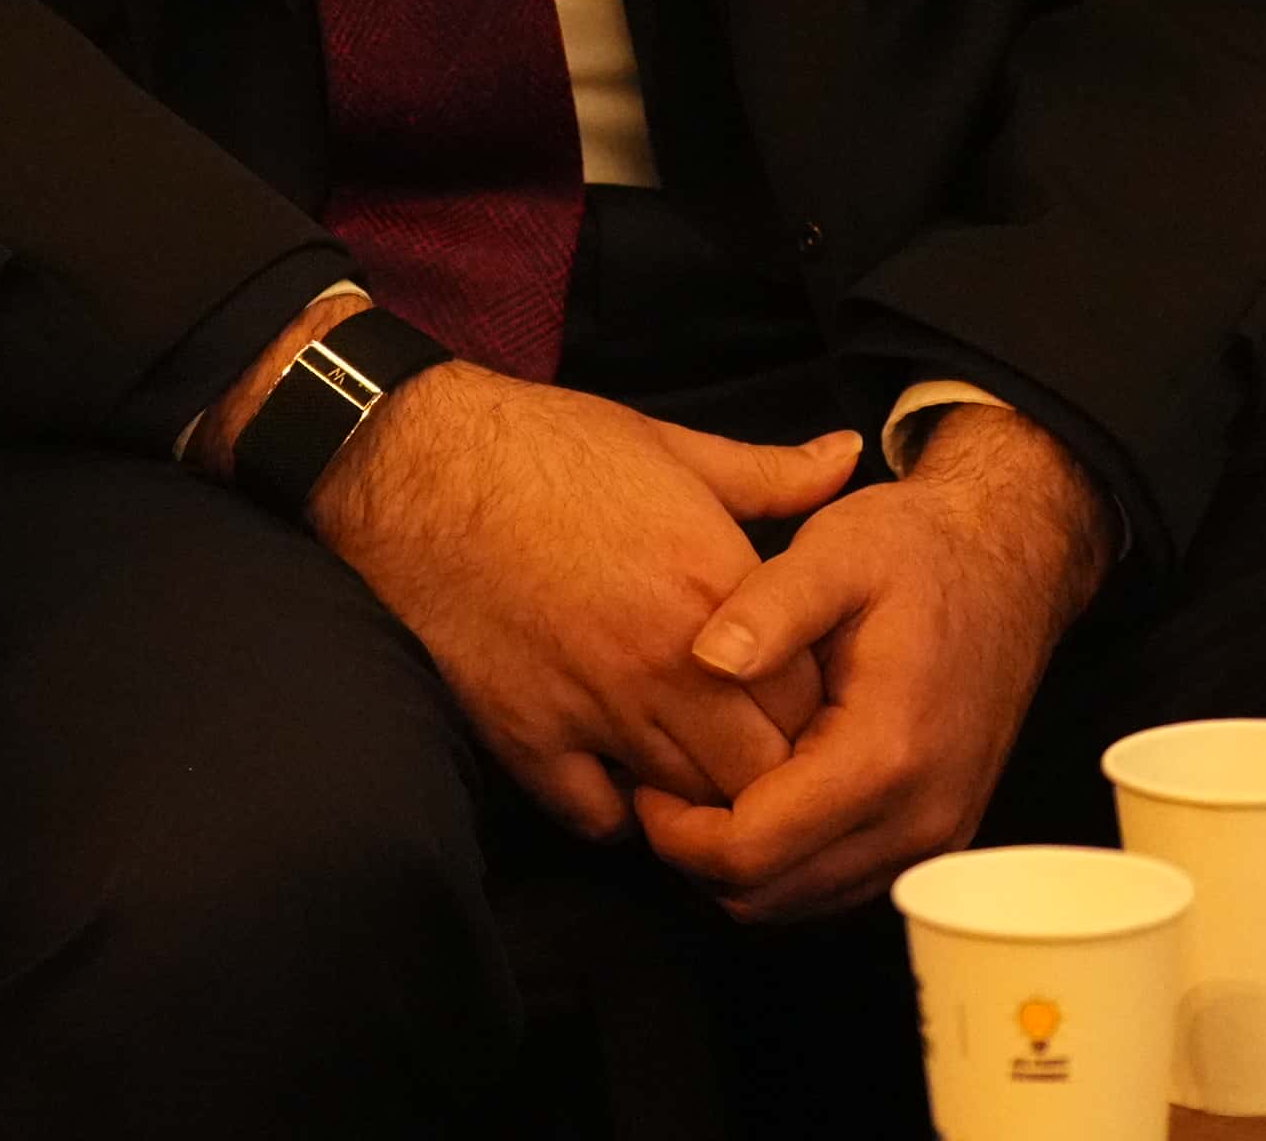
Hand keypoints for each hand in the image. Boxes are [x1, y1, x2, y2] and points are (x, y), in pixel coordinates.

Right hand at [312, 364, 865, 840]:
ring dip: (700, 794)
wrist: (417, 462)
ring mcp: (595, 706)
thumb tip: (849, 457)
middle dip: (769, 768)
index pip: (813, 700)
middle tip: (755, 746)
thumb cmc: (546, 446)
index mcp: (715, 587)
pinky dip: (615, 811)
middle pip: (763, 771)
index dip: (815, 709)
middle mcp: (667, 662)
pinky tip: (617, 773)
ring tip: (694, 766)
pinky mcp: (527, 734)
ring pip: (690, 805)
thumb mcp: (672, 447)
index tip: (795, 699)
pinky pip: (596, 818)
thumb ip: (771, 473)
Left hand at [631, 401, 1112, 921]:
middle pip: (771, 895)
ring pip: (802, 901)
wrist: (1010, 565)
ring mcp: (932, 837)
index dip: (677, 829)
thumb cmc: (919, 552)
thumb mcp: (838, 548)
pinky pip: (838, 882)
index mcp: (885, 754)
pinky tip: (752, 794)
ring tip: (696, 788)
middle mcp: (917, 816)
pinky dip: (784, 860)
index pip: (754, 849)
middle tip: (655, 785)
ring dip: (737, 863)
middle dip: (695, 855)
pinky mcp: (932, 835)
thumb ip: (769, 605)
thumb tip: (704, 659)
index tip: (641, 777)